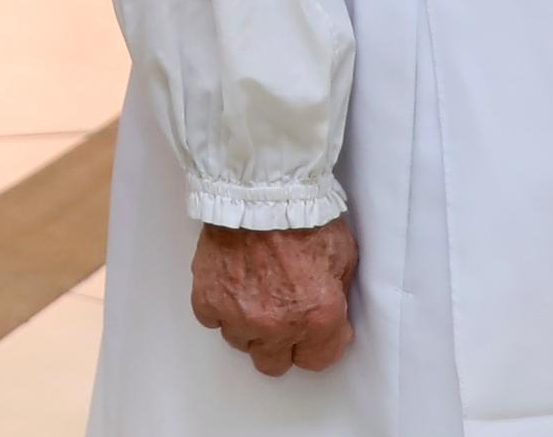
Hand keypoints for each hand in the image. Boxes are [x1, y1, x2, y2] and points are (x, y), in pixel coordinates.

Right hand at [190, 220, 354, 375]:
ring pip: (239, 342)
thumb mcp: (344, 257)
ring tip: (251, 292)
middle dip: (279, 343)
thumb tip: (332, 315)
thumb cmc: (305, 216)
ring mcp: (239, 315)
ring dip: (246, 324)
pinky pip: (211, 319)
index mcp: (319, 319)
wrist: (261, 189)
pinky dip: (218, 306)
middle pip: (273, 363)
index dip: (315, 343)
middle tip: (279, 314)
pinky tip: (229, 285)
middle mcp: (278, 327)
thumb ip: (338, 296)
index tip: (311, 327)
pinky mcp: (208, 298)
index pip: (316, 361)